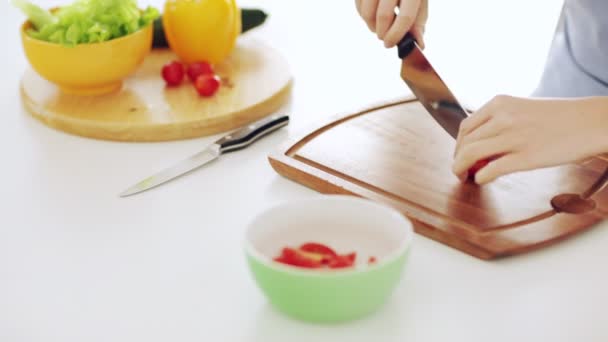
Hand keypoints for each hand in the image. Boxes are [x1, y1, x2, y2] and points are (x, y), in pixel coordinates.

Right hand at [355, 0, 427, 47]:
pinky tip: (372, 13)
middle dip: (382, 33)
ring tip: (378, 26)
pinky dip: (364, 16)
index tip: (390, 44)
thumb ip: (418, 22)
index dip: (396, 35)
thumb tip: (418, 44)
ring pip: (367, 13)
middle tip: (384, 37)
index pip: (405, 17)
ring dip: (371, 26)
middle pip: (383, 16)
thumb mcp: (418, 0)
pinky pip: (358, 6)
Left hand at [453, 95, 607, 183]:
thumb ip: (499, 121)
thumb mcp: (522, 109)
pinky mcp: (525, 157)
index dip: (458, 145)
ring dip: (461, 169)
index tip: (460, 155)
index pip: (465, 127)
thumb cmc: (559, 118)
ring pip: (470, 155)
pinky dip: (480, 177)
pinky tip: (482, 180)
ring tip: (464, 177)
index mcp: (500, 103)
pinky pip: (490, 170)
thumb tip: (478, 143)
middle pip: (464, 142)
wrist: (592, 122)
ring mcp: (513, 137)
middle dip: (458, 159)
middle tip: (460, 170)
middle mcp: (502, 117)